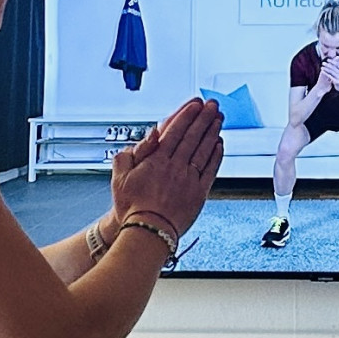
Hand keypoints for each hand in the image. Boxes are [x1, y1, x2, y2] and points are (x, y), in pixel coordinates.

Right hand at [111, 97, 222, 241]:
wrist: (148, 232)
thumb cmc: (132, 208)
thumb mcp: (119, 177)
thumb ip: (129, 153)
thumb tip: (149, 135)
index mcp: (157, 161)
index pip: (175, 131)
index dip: (187, 115)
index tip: (195, 104)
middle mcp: (175, 167)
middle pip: (193, 136)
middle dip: (204, 118)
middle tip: (212, 105)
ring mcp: (189, 179)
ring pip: (204, 150)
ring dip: (213, 132)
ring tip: (218, 119)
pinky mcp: (199, 193)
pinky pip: (210, 169)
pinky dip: (216, 155)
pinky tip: (219, 144)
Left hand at [321, 57, 338, 95]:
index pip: (338, 64)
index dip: (332, 61)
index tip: (327, 59)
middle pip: (334, 68)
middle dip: (328, 65)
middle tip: (323, 62)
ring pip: (331, 72)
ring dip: (326, 69)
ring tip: (321, 67)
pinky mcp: (336, 81)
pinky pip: (330, 76)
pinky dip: (326, 73)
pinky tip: (322, 71)